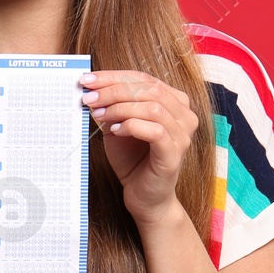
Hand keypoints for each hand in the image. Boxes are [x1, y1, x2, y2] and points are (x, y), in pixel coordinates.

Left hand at [79, 70, 198, 225]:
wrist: (144, 196)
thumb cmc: (133, 159)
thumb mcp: (119, 125)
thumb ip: (112, 106)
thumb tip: (92, 87)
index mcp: (174, 102)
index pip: (144, 78)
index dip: (114, 76)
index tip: (88, 79)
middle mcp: (184, 115)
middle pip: (149, 89)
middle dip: (114, 90)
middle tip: (89, 96)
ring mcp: (183, 135)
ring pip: (152, 107)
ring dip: (120, 108)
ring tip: (99, 115)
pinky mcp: (175, 153)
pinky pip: (155, 131)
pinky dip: (131, 126)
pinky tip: (116, 131)